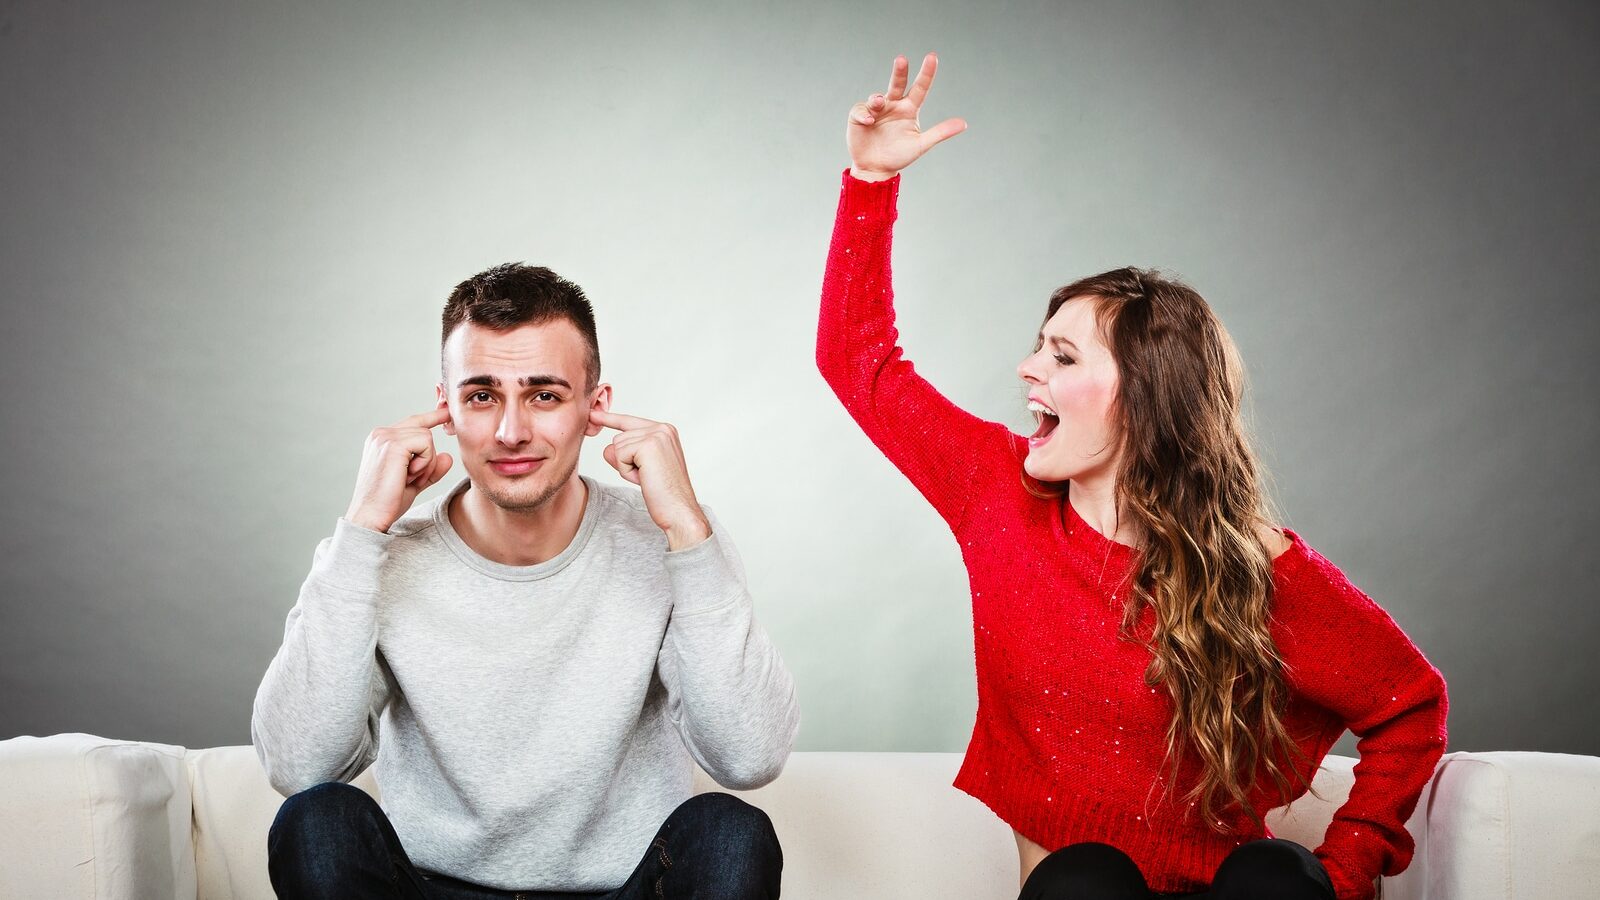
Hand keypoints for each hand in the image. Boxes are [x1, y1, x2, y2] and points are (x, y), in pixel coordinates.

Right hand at [344, 407, 453, 532]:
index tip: (446, 412)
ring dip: (426, 462)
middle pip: (424, 430)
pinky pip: (426, 443)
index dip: (431, 417)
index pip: (412, 422)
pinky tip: (410, 475)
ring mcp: (385, 437)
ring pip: (427, 437)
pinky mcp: (393, 444)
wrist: (371, 516)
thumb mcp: (415, 482)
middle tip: (413, 478)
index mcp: (381, 439)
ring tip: (409, 478)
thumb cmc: (388, 502)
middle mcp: (380, 433)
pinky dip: (425, 462)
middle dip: (427, 458)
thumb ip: (430, 469)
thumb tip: (447, 457)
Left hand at [590, 409, 710, 549]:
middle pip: (619, 437)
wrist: (678, 509)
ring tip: (648, 477)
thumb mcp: (641, 468)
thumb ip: (624, 454)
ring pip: (617, 446)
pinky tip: (644, 478)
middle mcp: (663, 428)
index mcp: (666, 431)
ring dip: (626, 467)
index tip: (595, 414)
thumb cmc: (664, 493)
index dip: (611, 419)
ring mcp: (656, 434)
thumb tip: (606, 448)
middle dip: (625, 461)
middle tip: (647, 476)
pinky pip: (619, 455)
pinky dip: (626, 471)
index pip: (631, 421)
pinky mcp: (648, 445)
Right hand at [847, 52, 966, 180]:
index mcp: (909, 109)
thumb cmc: (899, 156)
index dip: (926, 73)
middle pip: (897, 83)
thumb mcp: (921, 144)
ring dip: (878, 99)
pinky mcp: (859, 116)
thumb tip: (964, 124)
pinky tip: (868, 121)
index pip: (920, 88)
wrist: (875, 169)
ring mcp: (876, 109)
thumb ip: (940, 132)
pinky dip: (864, 113)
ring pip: (877, 96)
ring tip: (878, 103)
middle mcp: (893, 105)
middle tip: (902, 60)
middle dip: (900, 71)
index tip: (932, 57)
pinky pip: (860, 109)